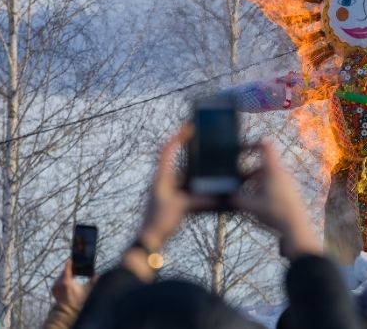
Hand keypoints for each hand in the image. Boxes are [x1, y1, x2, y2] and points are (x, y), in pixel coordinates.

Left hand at [51, 259, 93, 310]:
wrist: (66, 312)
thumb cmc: (77, 302)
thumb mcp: (86, 291)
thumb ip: (93, 282)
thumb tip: (98, 275)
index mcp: (66, 281)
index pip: (67, 267)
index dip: (70, 262)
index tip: (73, 258)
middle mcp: (59, 282)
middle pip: (64, 271)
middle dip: (70, 270)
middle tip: (76, 268)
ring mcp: (55, 285)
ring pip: (61, 276)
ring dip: (66, 275)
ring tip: (73, 275)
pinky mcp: (53, 289)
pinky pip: (58, 280)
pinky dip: (63, 280)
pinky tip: (69, 282)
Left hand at [124, 125, 212, 280]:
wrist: (148, 240)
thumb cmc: (158, 222)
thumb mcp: (181, 208)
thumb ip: (200, 200)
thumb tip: (218, 196)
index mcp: (161, 177)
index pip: (168, 150)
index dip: (178, 136)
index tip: (190, 127)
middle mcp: (163, 181)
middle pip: (177, 161)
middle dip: (190, 153)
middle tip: (204, 144)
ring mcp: (166, 191)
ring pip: (184, 177)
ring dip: (195, 174)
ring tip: (210, 170)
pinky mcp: (170, 200)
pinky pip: (185, 189)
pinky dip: (196, 188)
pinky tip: (207, 192)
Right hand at [232, 140, 319, 259]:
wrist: (296, 226)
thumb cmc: (274, 212)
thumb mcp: (251, 206)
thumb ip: (237, 199)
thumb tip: (226, 196)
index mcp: (272, 170)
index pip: (265, 146)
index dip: (254, 143)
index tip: (244, 147)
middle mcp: (282, 172)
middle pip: (264, 165)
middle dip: (251, 172)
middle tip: (241, 181)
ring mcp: (289, 181)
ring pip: (270, 175)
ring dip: (259, 181)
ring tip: (251, 195)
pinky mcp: (292, 190)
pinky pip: (277, 183)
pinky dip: (267, 187)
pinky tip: (262, 202)